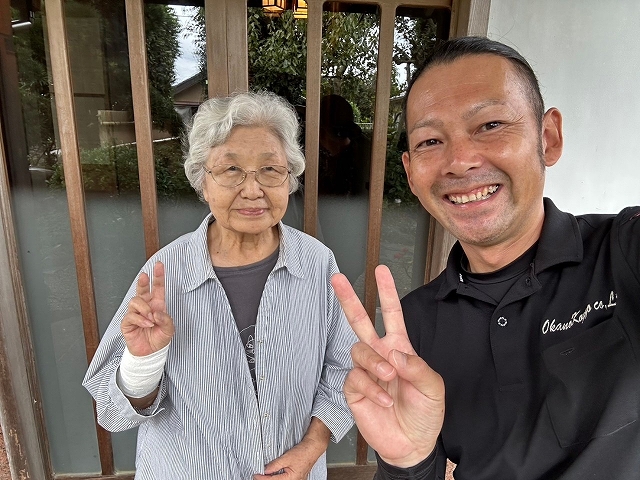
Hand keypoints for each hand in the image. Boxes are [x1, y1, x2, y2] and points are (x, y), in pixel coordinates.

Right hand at [121, 262, 174, 355]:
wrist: (150, 353)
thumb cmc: (159, 339)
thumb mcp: (169, 329)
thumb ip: (166, 319)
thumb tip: (156, 312)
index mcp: (157, 305)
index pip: (158, 288)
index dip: (158, 276)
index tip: (159, 265)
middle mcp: (146, 307)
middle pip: (142, 289)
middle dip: (143, 281)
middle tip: (145, 276)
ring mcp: (135, 313)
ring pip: (136, 301)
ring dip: (144, 308)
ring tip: (151, 318)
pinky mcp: (128, 322)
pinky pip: (131, 316)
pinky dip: (140, 319)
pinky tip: (147, 324)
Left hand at [253, 418, 329, 479]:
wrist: (313, 447)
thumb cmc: (303, 452)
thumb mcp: (286, 457)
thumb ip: (275, 465)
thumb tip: (265, 470)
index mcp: (292, 479)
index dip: (262, 478)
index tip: (255, 475)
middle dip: (266, 479)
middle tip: (257, 476)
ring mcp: (295, 479)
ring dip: (271, 478)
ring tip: (263, 475)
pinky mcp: (296, 476)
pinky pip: (284, 478)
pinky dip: (277, 476)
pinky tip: (272, 474)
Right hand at [331, 265, 444, 467]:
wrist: (412, 444)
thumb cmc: (425, 413)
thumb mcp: (433, 388)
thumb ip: (416, 367)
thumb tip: (394, 353)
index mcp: (399, 349)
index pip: (391, 315)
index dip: (387, 292)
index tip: (381, 271)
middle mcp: (380, 356)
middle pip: (359, 322)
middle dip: (348, 299)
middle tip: (338, 279)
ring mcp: (365, 372)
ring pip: (358, 350)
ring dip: (374, 362)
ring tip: (388, 378)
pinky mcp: (354, 391)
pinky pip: (355, 379)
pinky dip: (370, 388)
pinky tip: (383, 400)